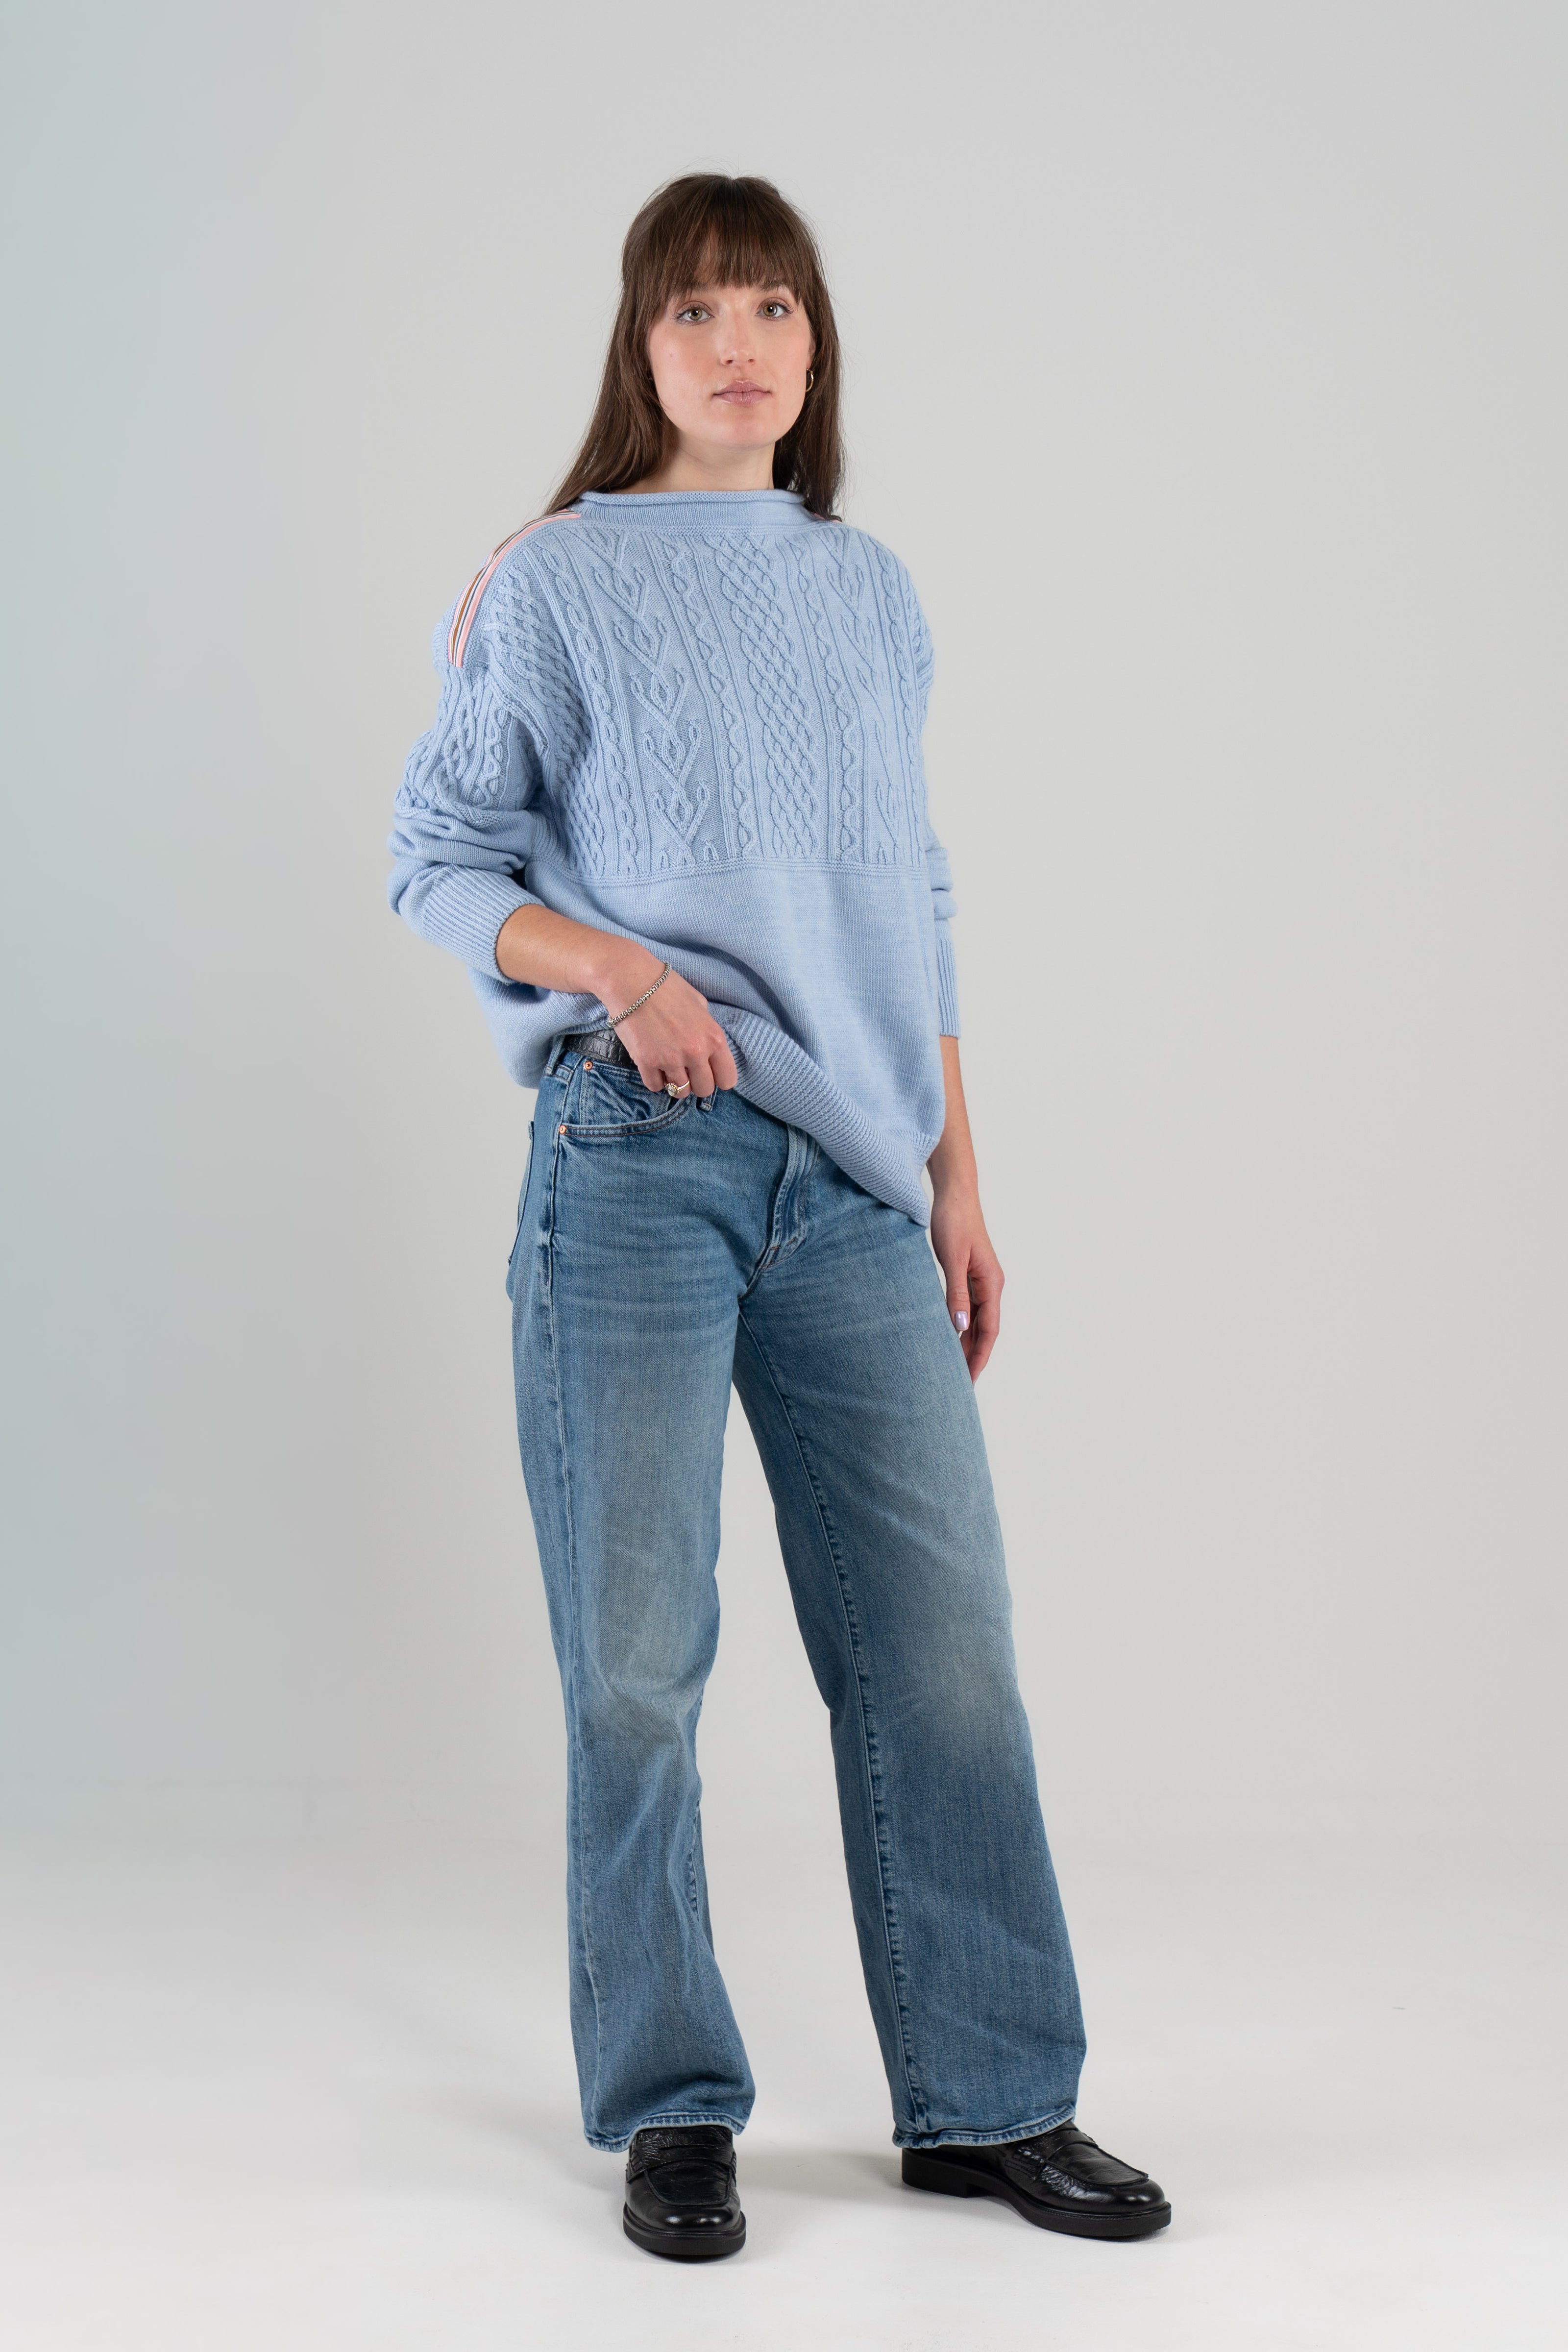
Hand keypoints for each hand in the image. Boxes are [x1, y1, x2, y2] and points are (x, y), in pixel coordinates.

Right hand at [610, 959, 737, 1098]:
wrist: (631, 980)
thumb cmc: (666, 987)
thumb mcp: (699, 1003)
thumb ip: (707, 1028)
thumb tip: (708, 1046)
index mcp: (713, 1037)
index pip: (727, 1079)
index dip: (719, 1078)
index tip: (709, 1073)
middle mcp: (695, 1052)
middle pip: (704, 1090)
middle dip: (696, 1083)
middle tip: (686, 1070)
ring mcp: (671, 1059)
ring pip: (680, 1092)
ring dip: (675, 1083)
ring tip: (669, 1069)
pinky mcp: (646, 1062)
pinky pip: (655, 1086)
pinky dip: (655, 1080)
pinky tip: (653, 1066)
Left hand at [929, 1184, 1003, 1380]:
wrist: (955, 1194)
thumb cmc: (954, 1222)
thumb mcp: (953, 1259)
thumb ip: (956, 1293)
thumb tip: (960, 1327)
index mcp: (992, 1284)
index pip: (989, 1331)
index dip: (979, 1358)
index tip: (969, 1381)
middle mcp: (990, 1286)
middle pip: (985, 1331)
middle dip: (973, 1358)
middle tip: (958, 1385)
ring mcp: (980, 1281)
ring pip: (976, 1322)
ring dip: (966, 1344)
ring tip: (951, 1369)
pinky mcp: (969, 1276)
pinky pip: (967, 1309)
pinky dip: (960, 1327)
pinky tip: (947, 1337)